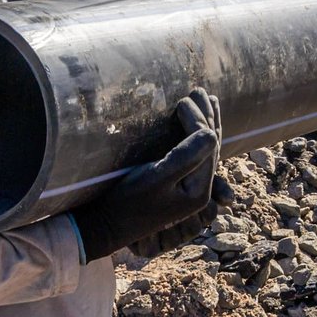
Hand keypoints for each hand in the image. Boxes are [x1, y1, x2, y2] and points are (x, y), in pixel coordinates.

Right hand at [70, 89, 229, 261]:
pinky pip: (195, 155)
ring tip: (209, 100)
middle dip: (207, 117)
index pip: (206, 146)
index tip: (183, 100)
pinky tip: (197, 124)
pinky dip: (197, 136)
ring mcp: (189, 189)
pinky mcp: (177, 184)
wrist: (105, 226)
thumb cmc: (126, 202)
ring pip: (204, 149)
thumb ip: (185, 157)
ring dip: (206, 123)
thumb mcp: (154, 178)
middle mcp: (200, 191)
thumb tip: (211, 133)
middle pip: (210, 146)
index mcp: (199, 191)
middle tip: (200, 91)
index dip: (199, 120)